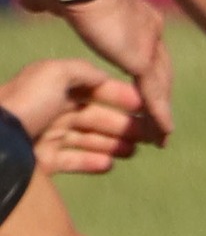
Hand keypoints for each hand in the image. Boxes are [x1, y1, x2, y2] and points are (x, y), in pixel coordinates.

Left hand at [0, 58, 150, 173]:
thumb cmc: (27, 103)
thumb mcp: (55, 73)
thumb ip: (83, 71)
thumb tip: (104, 77)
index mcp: (55, 86)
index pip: (94, 89)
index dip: (119, 96)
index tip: (143, 105)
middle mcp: (52, 109)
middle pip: (95, 117)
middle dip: (123, 124)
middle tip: (149, 134)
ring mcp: (47, 136)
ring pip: (88, 140)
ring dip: (113, 144)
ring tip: (135, 150)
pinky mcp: (43, 161)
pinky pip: (72, 161)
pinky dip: (92, 163)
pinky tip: (110, 164)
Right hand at [10, 0, 172, 139]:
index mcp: (135, 17)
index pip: (146, 52)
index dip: (146, 73)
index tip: (143, 92)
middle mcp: (149, 32)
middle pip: (159, 72)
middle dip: (159, 98)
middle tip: (161, 122)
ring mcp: (149, 45)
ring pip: (159, 87)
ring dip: (160, 113)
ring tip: (161, 137)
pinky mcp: (142, 58)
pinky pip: (154, 94)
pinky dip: (158, 114)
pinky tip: (163, 133)